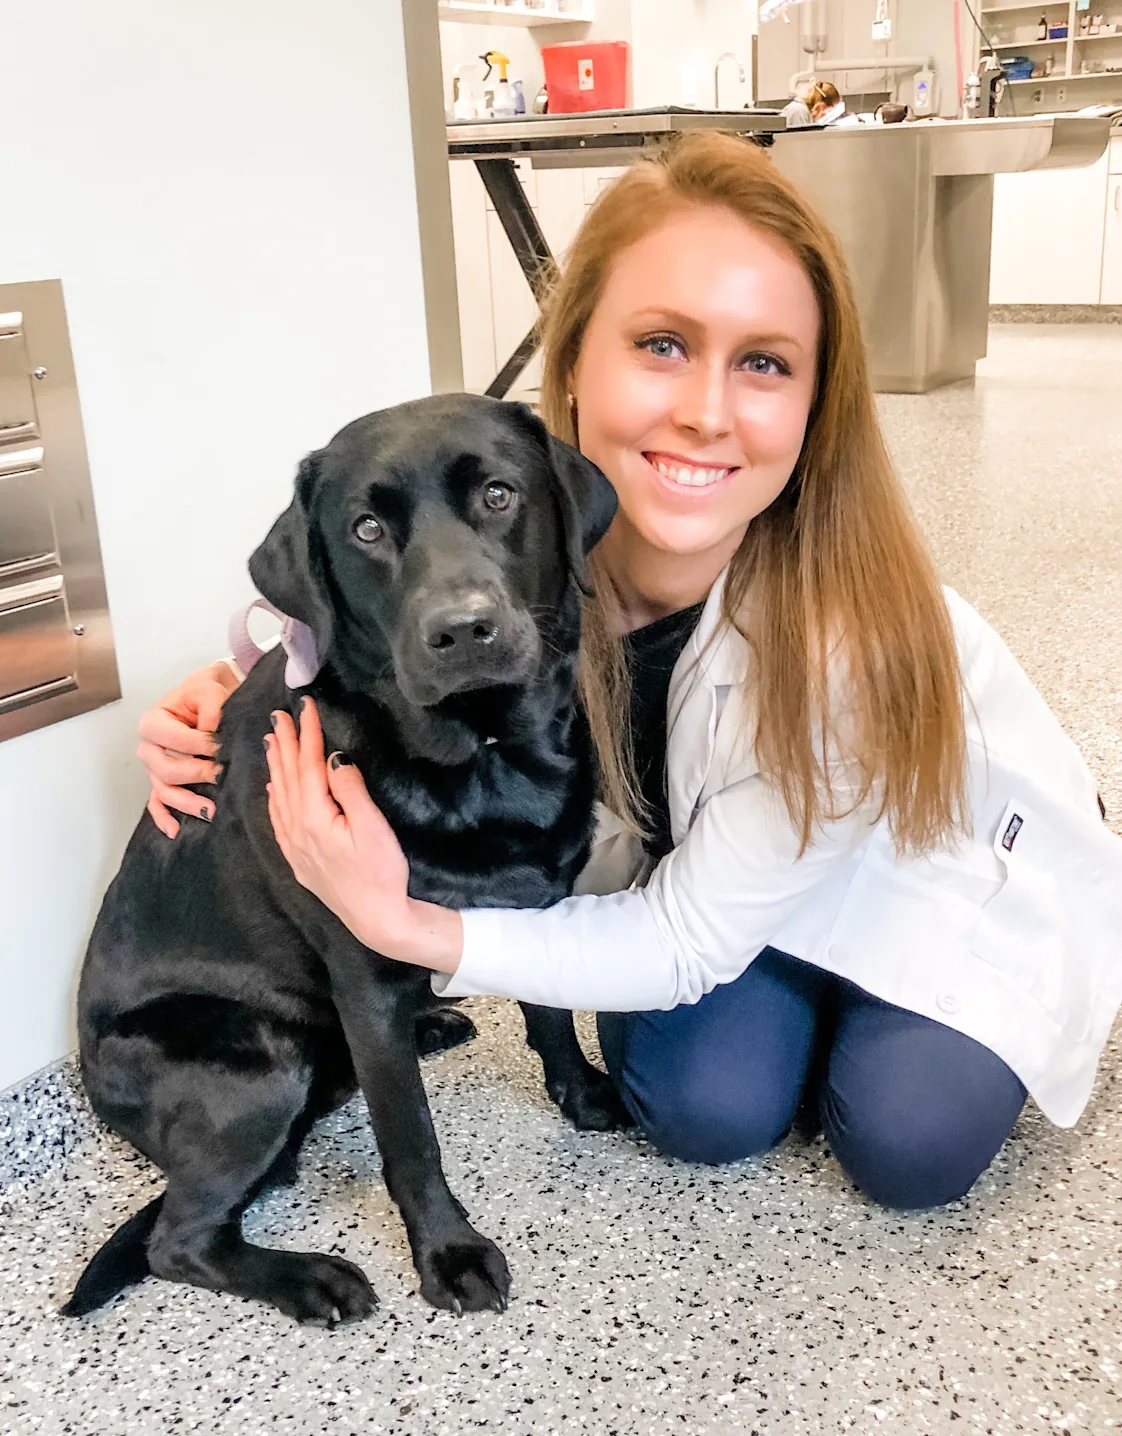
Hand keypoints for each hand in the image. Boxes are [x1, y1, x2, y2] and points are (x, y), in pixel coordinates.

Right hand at [139, 661, 241, 836]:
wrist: (203, 698)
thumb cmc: (203, 695)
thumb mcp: (210, 692)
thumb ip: (212, 711)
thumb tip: (215, 739)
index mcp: (153, 722)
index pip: (175, 739)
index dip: (200, 745)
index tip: (223, 748)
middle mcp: (148, 747)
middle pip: (167, 770)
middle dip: (197, 774)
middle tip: (222, 775)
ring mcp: (153, 767)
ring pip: (165, 790)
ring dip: (187, 803)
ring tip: (211, 810)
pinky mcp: (161, 780)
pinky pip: (157, 803)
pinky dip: (163, 817)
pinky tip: (175, 830)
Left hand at [264, 699, 462, 972]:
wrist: (376, 919)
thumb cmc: (381, 872)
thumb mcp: (372, 827)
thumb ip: (349, 789)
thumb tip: (334, 757)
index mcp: (314, 816)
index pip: (308, 765)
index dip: (308, 733)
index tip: (306, 706)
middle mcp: (296, 828)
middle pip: (288, 776)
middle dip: (286, 743)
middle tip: (280, 715)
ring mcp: (294, 845)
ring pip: (279, 795)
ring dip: (276, 765)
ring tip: (273, 741)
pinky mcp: (299, 858)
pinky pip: (278, 817)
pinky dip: (274, 795)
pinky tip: (273, 786)